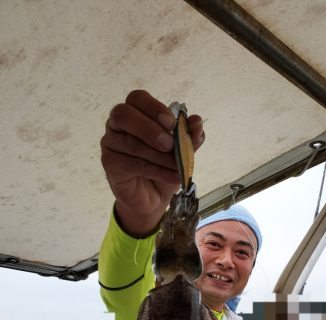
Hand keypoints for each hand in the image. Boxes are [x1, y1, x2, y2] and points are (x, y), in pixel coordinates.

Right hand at [100, 90, 203, 236]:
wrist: (153, 197)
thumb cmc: (164, 167)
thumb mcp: (181, 152)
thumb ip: (188, 136)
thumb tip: (198, 122)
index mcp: (135, 112)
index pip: (137, 98)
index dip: (154, 107)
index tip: (172, 123)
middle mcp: (117, 124)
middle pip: (124, 114)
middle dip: (149, 129)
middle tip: (170, 145)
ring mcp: (110, 143)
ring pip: (131, 143)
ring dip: (158, 156)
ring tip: (178, 166)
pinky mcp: (109, 163)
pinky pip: (131, 163)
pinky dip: (156, 170)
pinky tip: (173, 176)